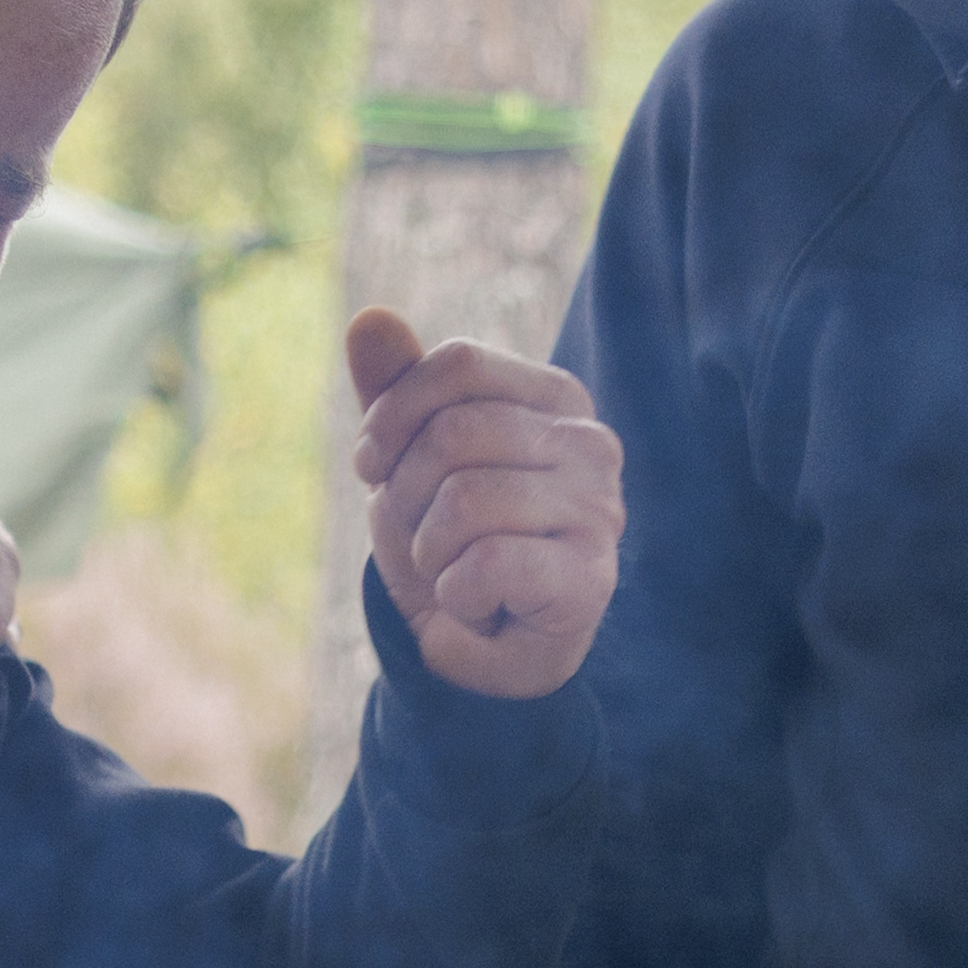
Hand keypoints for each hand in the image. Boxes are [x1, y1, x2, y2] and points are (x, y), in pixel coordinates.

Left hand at [348, 307, 622, 702]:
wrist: (488, 651)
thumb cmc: (454, 545)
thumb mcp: (412, 462)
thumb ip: (396, 391)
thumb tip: (369, 316)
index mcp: (555, 398)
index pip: (460, 364)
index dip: (393, 413)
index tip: (370, 465)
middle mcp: (590, 444)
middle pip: (456, 433)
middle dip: (404, 494)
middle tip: (415, 538)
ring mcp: (599, 510)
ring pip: (466, 500)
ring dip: (428, 551)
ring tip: (448, 573)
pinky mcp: (590, 578)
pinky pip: (488, 563)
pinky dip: (455, 594)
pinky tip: (474, 606)